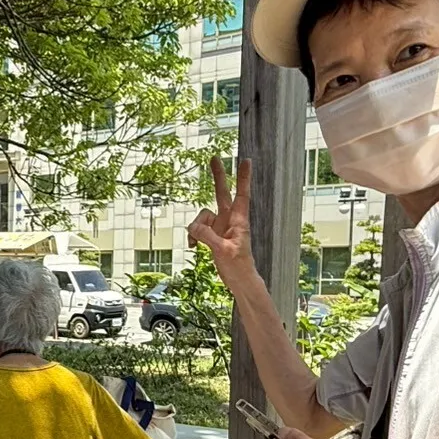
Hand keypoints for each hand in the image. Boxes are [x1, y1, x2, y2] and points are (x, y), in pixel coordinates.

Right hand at [188, 158, 253, 283]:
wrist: (239, 280)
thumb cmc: (238, 266)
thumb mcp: (223, 251)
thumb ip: (208, 237)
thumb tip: (193, 227)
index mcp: (239, 221)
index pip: (242, 194)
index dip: (243, 177)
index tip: (245, 160)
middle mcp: (229, 220)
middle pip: (221, 193)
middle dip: (217, 176)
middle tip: (214, 158)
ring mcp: (220, 226)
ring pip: (202, 217)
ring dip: (196, 229)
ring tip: (196, 243)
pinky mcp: (212, 235)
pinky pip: (197, 229)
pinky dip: (193, 236)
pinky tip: (193, 246)